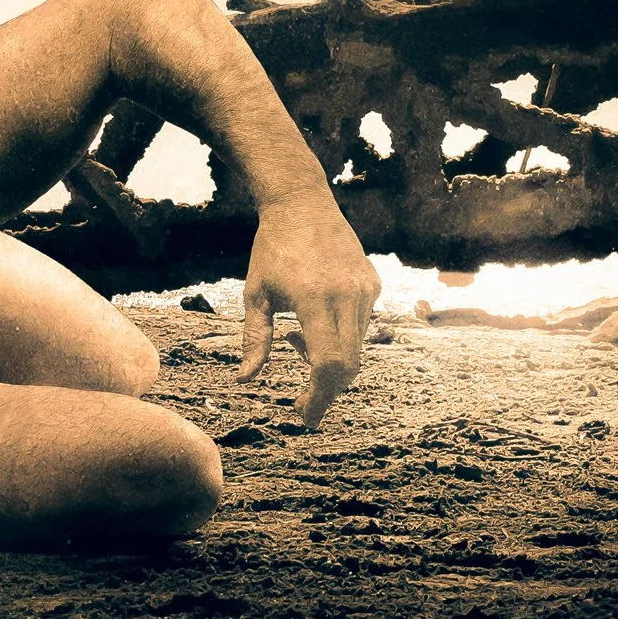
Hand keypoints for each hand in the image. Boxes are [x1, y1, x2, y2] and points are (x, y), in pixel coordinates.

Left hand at [236, 189, 379, 429]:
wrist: (302, 203)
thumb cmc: (272, 248)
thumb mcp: (255, 294)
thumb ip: (254, 339)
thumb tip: (245, 380)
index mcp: (315, 299)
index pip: (328, 363)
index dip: (318, 396)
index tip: (303, 415)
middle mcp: (347, 295)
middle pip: (348, 364)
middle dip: (326, 391)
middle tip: (302, 404)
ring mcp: (364, 289)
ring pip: (357, 348)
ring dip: (330, 363)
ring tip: (295, 341)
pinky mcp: (372, 284)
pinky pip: (361, 327)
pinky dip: (340, 339)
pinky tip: (311, 323)